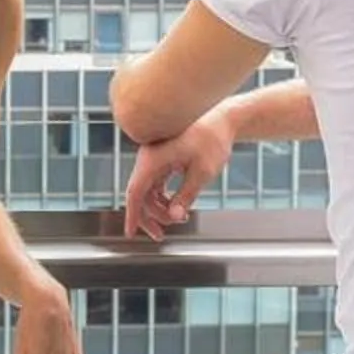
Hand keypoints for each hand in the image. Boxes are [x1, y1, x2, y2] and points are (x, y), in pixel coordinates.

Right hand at [123, 108, 232, 239]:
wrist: (223, 119)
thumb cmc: (213, 140)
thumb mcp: (202, 172)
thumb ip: (186, 196)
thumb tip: (174, 218)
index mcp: (154, 158)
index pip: (135, 192)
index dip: (132, 214)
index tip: (130, 233)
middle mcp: (149, 157)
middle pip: (140, 193)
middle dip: (150, 216)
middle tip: (161, 235)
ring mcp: (154, 157)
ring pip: (148, 189)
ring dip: (158, 208)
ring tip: (177, 219)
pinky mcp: (161, 157)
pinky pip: (155, 182)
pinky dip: (163, 196)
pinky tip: (176, 206)